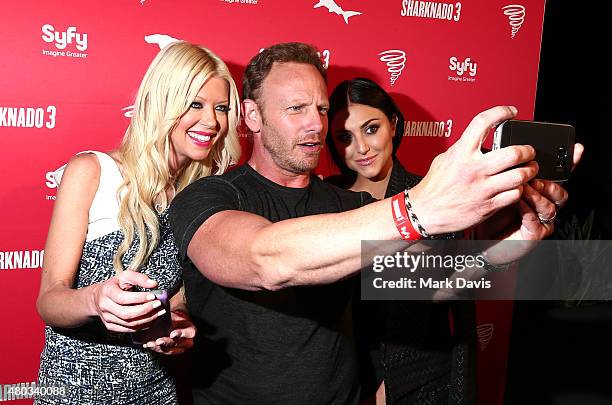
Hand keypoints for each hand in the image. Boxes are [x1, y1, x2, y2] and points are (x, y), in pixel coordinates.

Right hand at [90, 270, 163, 332]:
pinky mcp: (111, 327)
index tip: (153, 296)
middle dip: (145, 310)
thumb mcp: (125, 276)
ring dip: (147, 319)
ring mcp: (107, 318)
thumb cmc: (116, 285)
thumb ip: (140, 278)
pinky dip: (143, 326)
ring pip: (129, 323)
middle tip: (158, 305)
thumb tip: (154, 284)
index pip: (123, 298)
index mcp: (107, 291)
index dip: (139, 298)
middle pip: (126, 314)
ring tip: (159, 312)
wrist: (99, 297)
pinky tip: (152, 319)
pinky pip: (129, 329)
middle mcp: (105, 306)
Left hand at [143, 310, 195, 354]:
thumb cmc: (172, 317)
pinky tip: (149, 344)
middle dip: (167, 343)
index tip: (172, 334)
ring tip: (150, 343)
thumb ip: (170, 318)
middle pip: (180, 344)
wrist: (169, 321)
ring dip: (159, 348)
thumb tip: (162, 317)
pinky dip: (155, 348)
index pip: (190, 333)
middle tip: (159, 341)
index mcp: (190, 329)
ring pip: (171, 350)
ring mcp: (178, 347)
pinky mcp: (170, 350)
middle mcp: (186, 340)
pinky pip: (163, 352)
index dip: (182, 334)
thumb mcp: (172, 314)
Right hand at [409, 106, 537, 234]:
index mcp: (461, 153)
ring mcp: (482, 188)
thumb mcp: (444, 159)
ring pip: (519, 176)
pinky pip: (514, 195)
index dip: (501, 112)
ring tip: (529, 169)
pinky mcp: (488, 206)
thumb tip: (477, 140)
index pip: (483, 123)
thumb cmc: (433, 187)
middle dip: (527, 151)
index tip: (511, 112)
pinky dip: (519, 190)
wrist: (424, 212)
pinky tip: (515, 188)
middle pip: (513, 153)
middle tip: (529, 152)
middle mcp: (474, 169)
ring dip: (529, 171)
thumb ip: (463, 149)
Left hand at [476, 143, 583, 262]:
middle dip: (549, 183)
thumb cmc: (492, 211)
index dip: (570, 164)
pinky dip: (526, 209)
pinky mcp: (534, 234)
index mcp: (540, 193)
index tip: (575, 149)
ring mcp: (541, 221)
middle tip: (534, 177)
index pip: (559, 177)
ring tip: (523, 188)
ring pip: (549, 206)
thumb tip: (506, 149)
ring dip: (536, 196)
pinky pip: (534, 219)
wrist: (482, 237)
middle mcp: (545, 206)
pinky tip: (517, 201)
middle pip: (560, 193)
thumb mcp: (500, 186)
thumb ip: (508, 171)